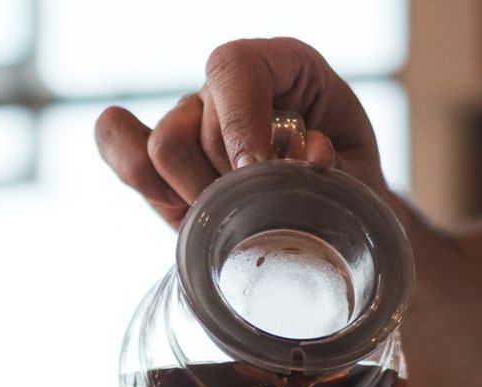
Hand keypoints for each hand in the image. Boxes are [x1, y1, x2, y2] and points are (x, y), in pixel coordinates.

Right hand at [94, 37, 386, 227]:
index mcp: (284, 69)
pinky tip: (180, 209)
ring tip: (237, 222)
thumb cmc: (351, 195)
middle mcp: (230, 90)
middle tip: (262, 216)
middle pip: (194, 122)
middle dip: (224, 181)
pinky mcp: (166, 168)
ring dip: (197, 198)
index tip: (257, 173)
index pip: (237, 68)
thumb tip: (308, 159)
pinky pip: (121, 150)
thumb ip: (337, 174)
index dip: (239, 121)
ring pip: (162, 151)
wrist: (335, 225)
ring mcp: (193, 123)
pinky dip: (138, 178)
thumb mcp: (360, 184)